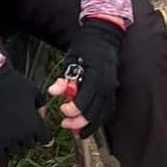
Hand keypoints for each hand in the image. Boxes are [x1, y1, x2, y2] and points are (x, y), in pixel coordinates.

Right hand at [0, 64, 51, 156]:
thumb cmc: (14, 85)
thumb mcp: (34, 92)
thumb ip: (41, 105)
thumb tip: (41, 115)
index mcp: (35, 125)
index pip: (46, 139)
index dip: (44, 135)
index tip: (40, 133)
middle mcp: (22, 135)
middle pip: (30, 144)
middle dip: (29, 136)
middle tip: (24, 127)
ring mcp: (6, 138)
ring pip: (15, 149)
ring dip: (15, 143)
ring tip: (12, 132)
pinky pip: (0, 151)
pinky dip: (2, 146)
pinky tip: (1, 137)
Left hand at [49, 19, 122, 137]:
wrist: (104, 36)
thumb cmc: (87, 46)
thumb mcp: (71, 60)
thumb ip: (64, 79)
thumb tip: (53, 92)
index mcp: (96, 78)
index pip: (84, 102)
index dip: (72, 110)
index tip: (62, 109)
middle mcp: (106, 86)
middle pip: (94, 113)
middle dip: (79, 122)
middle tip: (65, 123)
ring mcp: (111, 89)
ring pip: (102, 116)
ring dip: (89, 125)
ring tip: (76, 131)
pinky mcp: (113, 90)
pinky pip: (107, 110)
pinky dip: (97, 119)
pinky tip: (88, 123)